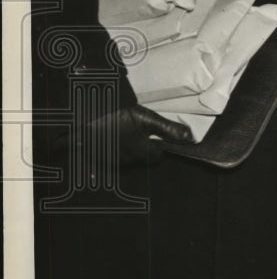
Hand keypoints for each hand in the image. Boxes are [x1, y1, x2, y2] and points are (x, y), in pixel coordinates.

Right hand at [59, 105, 194, 166]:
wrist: (84, 118)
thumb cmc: (117, 116)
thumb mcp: (146, 118)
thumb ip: (168, 129)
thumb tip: (190, 137)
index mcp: (142, 153)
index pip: (158, 157)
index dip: (159, 146)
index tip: (155, 136)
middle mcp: (129, 161)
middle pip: (143, 157)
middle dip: (143, 147)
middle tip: (137, 130)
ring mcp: (113, 161)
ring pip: (128, 157)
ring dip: (128, 148)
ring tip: (123, 131)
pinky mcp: (99, 159)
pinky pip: (113, 156)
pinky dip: (114, 148)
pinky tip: (111, 136)